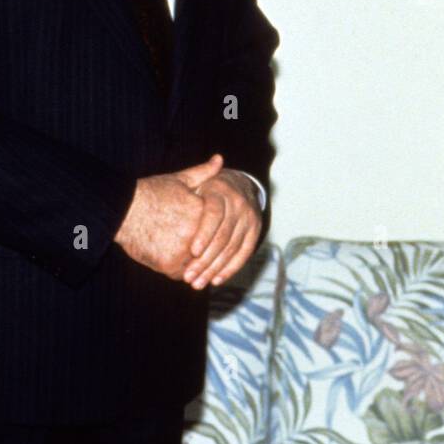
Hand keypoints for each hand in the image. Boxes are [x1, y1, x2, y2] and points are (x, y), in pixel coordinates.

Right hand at [114, 155, 223, 278]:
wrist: (122, 210)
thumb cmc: (150, 193)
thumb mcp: (179, 180)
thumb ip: (203, 173)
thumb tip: (219, 159)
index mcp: (203, 212)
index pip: (221, 230)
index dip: (216, 232)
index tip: (212, 232)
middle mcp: (196, 233)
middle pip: (210, 249)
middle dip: (208, 252)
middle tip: (198, 248)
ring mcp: (183, 250)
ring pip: (197, 264)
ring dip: (194, 264)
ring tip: (182, 254)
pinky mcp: (169, 264)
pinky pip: (181, 274)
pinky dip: (178, 270)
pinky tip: (170, 259)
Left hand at [183, 166, 260, 289]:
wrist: (240, 186)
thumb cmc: (209, 186)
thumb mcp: (200, 178)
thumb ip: (199, 172)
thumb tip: (216, 159)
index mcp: (222, 190)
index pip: (214, 213)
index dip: (204, 233)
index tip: (191, 251)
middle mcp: (240, 205)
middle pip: (223, 236)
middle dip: (204, 259)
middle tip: (188, 276)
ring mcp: (250, 219)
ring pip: (232, 248)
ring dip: (214, 269)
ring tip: (197, 283)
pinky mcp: (255, 232)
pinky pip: (243, 254)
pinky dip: (230, 269)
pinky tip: (216, 280)